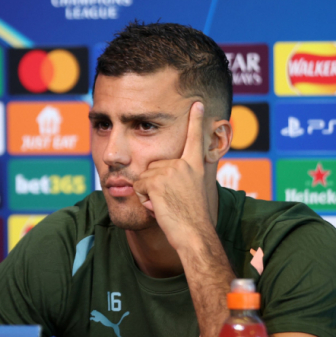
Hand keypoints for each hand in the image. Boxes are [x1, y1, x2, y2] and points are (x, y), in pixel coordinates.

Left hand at [132, 102, 211, 250]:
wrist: (194, 234)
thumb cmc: (193, 219)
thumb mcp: (194, 192)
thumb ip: (185, 177)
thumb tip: (176, 174)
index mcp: (195, 165)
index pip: (195, 137)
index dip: (196, 119)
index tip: (197, 102)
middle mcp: (183, 164)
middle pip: (153, 166)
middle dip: (154, 185)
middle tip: (171, 201)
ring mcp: (170, 171)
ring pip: (144, 177)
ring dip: (148, 193)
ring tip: (166, 205)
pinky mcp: (156, 181)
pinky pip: (138, 187)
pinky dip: (143, 199)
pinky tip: (159, 207)